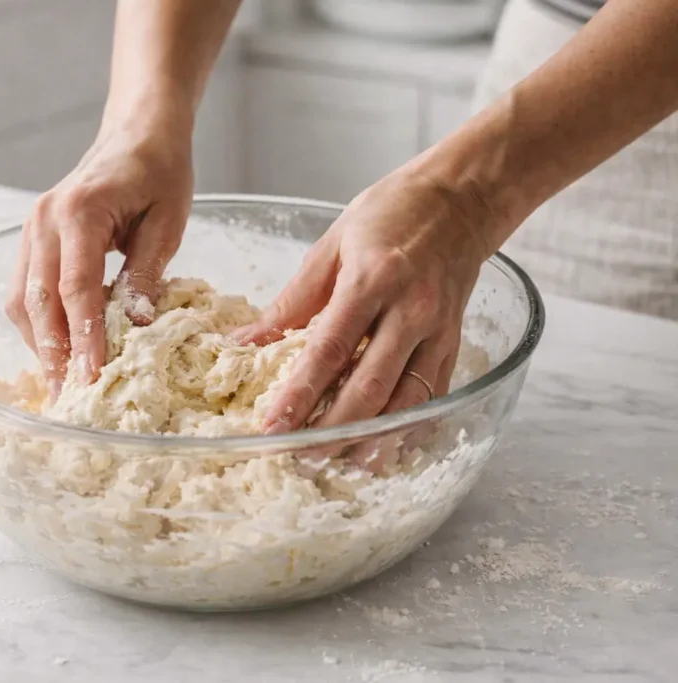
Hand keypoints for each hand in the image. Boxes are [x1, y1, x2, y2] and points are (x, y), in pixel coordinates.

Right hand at [5, 118, 193, 395]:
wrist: (137, 133)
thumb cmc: (159, 172)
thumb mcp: (167, 223)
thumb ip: (147, 274)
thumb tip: (136, 327)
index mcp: (79, 211)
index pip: (75, 289)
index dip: (82, 338)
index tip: (91, 379)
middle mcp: (43, 221)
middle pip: (36, 301)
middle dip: (52, 355)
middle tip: (68, 400)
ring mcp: (31, 230)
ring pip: (21, 301)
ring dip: (40, 345)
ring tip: (62, 385)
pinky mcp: (33, 240)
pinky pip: (24, 290)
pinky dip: (39, 325)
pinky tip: (59, 350)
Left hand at [233, 168, 495, 432]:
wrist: (462, 197)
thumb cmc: (391, 214)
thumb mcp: (330, 246)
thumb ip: (292, 302)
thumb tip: (246, 343)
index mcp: (371, 281)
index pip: (328, 351)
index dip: (299, 395)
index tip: (272, 427)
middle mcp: (409, 311)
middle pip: (369, 387)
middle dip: (332, 430)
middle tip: (299, 455)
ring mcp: (438, 331)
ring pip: (406, 401)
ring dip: (372, 439)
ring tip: (339, 463)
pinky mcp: (454, 343)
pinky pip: (432, 396)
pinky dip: (407, 426)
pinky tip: (383, 446)